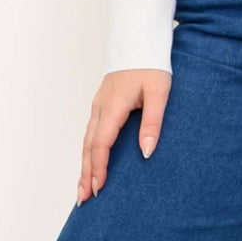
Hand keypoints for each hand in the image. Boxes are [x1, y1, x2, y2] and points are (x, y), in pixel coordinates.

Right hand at [78, 69, 170, 203]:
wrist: (140, 41)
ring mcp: (98, 105)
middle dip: (85, 174)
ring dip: (84, 165)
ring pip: (86, 140)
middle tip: (83, 199)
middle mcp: (100, 108)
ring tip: (83, 188)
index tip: (98, 189)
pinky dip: (88, 151)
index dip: (99, 168)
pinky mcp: (101, 104)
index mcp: (112, 107)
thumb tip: (147, 153)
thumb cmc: (151, 66)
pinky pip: (90, 132)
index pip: (101, 144)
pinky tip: (90, 162)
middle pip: (88, 147)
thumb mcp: (159, 94)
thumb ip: (153, 123)